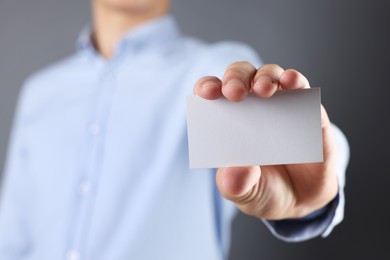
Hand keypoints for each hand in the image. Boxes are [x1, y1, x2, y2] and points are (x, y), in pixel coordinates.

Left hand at [193, 63, 337, 219]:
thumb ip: (236, 184)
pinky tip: (291, 82)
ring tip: (263, 90)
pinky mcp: (307, 109)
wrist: (302, 200)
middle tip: (234, 93)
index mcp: (227, 121)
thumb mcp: (245, 193)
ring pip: (269, 74)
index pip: (212, 94)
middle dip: (235, 79)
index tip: (207, 94)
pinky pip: (300, 87)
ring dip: (265, 76)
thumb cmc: (264, 189)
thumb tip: (236, 170)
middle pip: (239, 77)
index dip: (207, 87)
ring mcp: (279, 104)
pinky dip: (295, 80)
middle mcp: (251, 106)